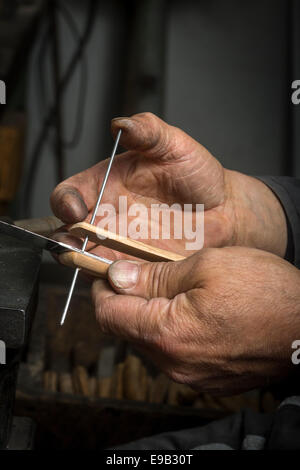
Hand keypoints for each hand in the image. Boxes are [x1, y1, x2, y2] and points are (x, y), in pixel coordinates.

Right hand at [50, 112, 286, 260]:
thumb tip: (120, 123)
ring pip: (89, 260)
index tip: (75, 209)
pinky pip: (118, 278)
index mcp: (104, 185)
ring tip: (99, 265)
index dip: (63, 202)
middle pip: (69, 233)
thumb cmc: (196, 173)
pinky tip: (126, 278)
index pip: (68, 194)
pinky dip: (115, 281)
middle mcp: (106, 217)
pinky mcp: (138, 267)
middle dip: (65, 242)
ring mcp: (120, 245)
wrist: (222, 207)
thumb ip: (147, 130)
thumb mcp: (173, 144)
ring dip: (87, 266)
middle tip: (75, 246)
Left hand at [92, 247, 299, 394]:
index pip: (109, 315)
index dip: (102, 289)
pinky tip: (194, 311)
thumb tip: (118, 277)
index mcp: (168, 334)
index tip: (108, 272)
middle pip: (129, 329)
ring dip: (152, 314)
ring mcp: (192, 376)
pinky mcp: (207, 379)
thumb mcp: (207, 266)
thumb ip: (155, 275)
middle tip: (145, 273)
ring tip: (175, 289)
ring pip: (152, 341)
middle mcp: (174, 364)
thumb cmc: (266, 292)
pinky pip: (175, 354)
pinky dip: (173, 330)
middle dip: (128, 300)